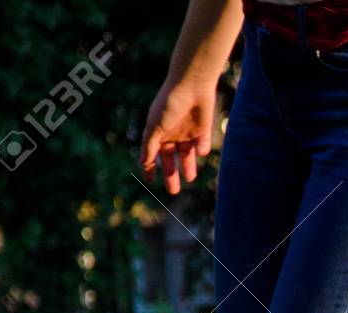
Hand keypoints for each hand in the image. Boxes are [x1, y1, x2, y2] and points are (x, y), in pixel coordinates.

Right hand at [140, 80, 216, 194]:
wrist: (191, 86)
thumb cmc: (169, 104)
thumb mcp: (155, 127)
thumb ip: (150, 146)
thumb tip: (144, 163)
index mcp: (158, 132)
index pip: (153, 154)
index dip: (150, 168)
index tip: (150, 181)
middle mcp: (173, 134)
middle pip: (172, 159)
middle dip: (172, 174)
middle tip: (174, 191)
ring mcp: (188, 133)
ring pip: (188, 156)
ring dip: (189, 167)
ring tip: (189, 178)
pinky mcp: (203, 131)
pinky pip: (202, 146)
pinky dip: (201, 150)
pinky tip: (199, 150)